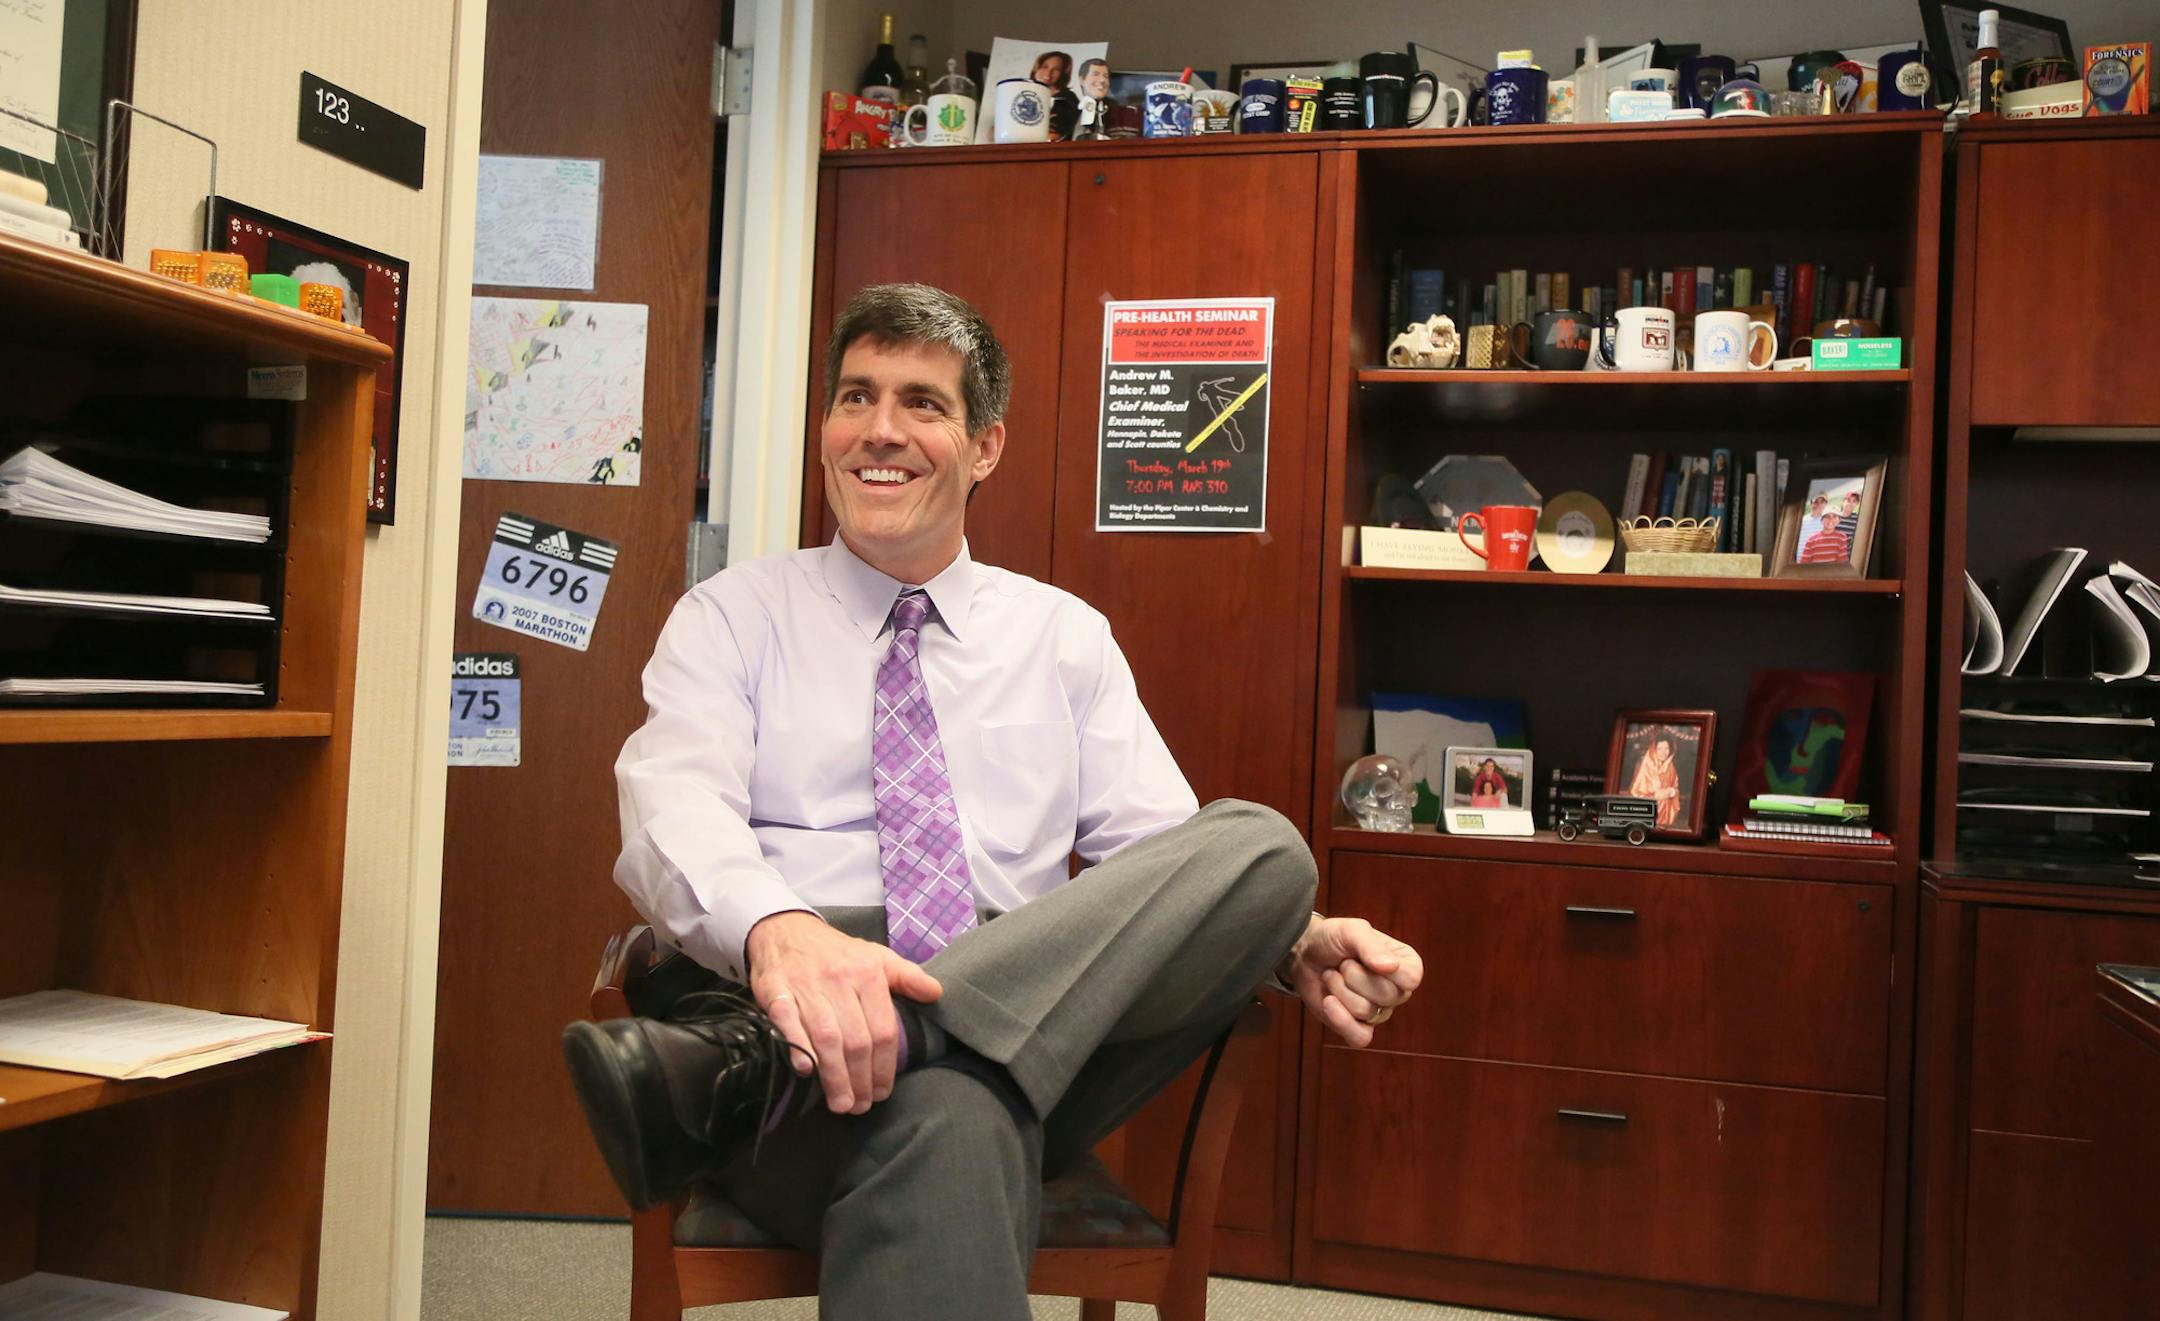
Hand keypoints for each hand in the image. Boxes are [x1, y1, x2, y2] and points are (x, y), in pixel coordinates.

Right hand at [744, 911, 942, 1114]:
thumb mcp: (877, 956)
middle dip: (861, 1079)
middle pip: (856, 1040)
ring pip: (826, 1037)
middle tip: (860, 1106)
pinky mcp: (776, 989)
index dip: (885, 1067)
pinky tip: (806, 1071)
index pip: (883, 1030)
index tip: (882, 1092)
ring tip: (841, 1103)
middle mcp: (839, 979)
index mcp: (868, 973)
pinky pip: (787, 1022)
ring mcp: (807, 984)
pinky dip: (797, 1047)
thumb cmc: (837, 953)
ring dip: (835, 1076)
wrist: (786, 930)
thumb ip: (908, 977)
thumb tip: (936, 993)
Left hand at [1281, 915, 1421, 1047]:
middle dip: (1353, 976)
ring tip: (1333, 975)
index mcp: (1406, 965)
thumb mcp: (1351, 931)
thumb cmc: (1332, 939)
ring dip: (1339, 989)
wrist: (1304, 954)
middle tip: (1343, 963)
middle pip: (1386, 996)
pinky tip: (1328, 1002)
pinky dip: (1341, 1020)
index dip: (1380, 967)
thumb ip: (1371, 946)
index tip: (1361, 955)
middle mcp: (1397, 991)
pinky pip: (1360, 1038)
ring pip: (1365, 1012)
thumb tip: (1391, 967)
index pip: (1410, 978)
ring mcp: (1378, 1012)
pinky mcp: (1358, 1028)